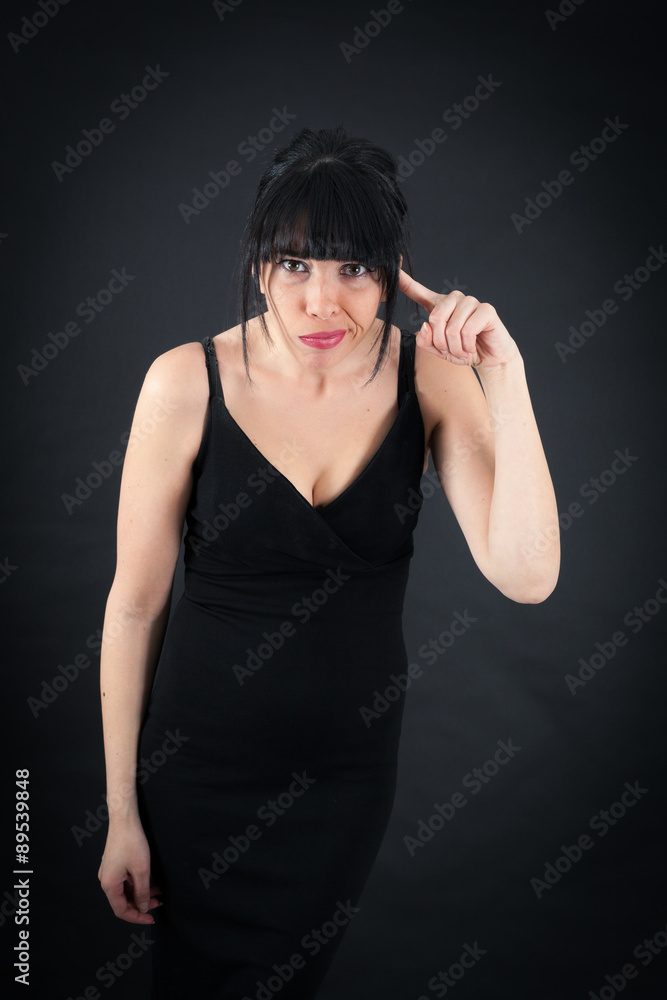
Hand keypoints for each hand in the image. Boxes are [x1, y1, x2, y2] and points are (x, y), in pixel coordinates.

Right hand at [98, 821, 162, 923]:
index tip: (151, 918)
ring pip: (125, 891)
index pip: (121, 910)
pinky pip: (125, 881)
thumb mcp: (142, 870)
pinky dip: (137, 884)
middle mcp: (106, 880)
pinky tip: (151, 882)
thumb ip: (142, 892)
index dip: (137, 917)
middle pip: (123, 901)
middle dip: (141, 904)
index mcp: (109, 885)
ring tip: (158, 893)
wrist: (124, 820)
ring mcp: (109, 872)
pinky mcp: (114, 864)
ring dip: (141, 893)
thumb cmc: (131, 842)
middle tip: (158, 903)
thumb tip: (143, 907)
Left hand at [398, 268, 519, 368]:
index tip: (392, 266)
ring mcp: (470, 302)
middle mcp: (454, 299)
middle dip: (441, 342)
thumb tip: (426, 327)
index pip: (417, 290)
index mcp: (438, 306)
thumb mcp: (438, 350)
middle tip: (451, 351)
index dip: (404, 280)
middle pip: (435, 318)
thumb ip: (426, 341)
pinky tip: (472, 348)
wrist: (489, 358)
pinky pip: (467, 331)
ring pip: (452, 327)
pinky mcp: (486, 309)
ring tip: (462, 351)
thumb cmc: (463, 350)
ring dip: (455, 347)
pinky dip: (467, 346)